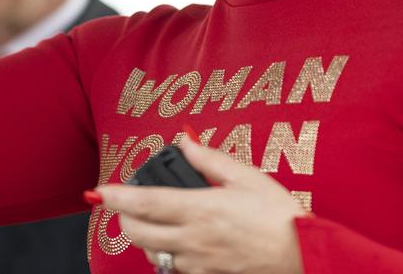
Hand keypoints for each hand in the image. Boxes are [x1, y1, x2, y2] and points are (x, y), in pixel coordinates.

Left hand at [96, 135, 307, 273]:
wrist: (302, 257)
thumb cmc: (280, 217)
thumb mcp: (248, 177)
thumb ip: (210, 160)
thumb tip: (185, 141)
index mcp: (200, 209)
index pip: (145, 203)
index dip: (117, 196)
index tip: (100, 190)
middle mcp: (192, 239)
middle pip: (137, 233)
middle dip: (124, 218)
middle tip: (127, 205)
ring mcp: (197, 264)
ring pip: (152, 255)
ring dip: (145, 239)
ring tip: (156, 223)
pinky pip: (174, 270)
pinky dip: (167, 257)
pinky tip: (179, 245)